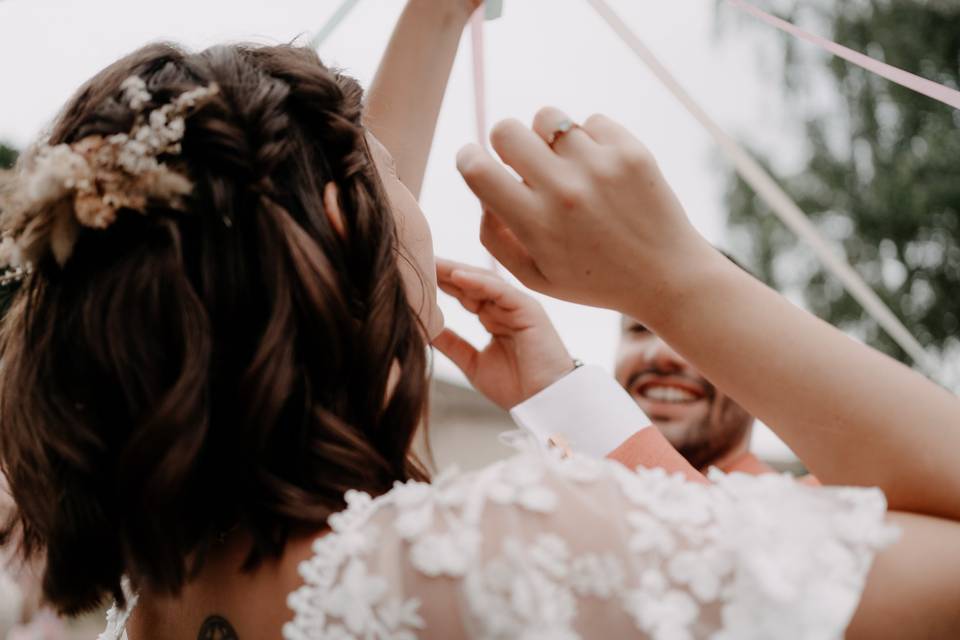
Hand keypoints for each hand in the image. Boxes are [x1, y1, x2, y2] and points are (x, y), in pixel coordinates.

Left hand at [432, 259, 573, 409]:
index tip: (416, 274)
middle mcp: (505, 308)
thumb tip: (424, 331)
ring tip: (433, 263)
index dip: (441, 283)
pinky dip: (479, 282)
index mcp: (494, 318)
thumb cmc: (515, 388)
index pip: (465, 293)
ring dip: (458, 271)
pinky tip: (457, 276)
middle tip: (419, 258)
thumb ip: (452, 344)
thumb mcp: (472, 363)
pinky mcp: (529, 309)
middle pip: (472, 282)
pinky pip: (501, 290)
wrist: (544, 404)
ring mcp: (518, 306)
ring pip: (485, 282)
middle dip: (445, 271)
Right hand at [455, 107, 714, 321]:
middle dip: (506, 143)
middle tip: (524, 164)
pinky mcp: (631, 152)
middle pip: (506, 130)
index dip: (468, 159)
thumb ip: (495, 237)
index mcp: (536, 224)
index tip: (476, 162)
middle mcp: (565, 191)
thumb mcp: (534, 276)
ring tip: (567, 167)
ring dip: (550, 139)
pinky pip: (590, 121)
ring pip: (549, 117)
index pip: (478, 169)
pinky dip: (590, 141)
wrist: (667, 277)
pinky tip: (602, 171)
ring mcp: (600, 167)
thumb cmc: (593, 279)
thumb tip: (482, 191)